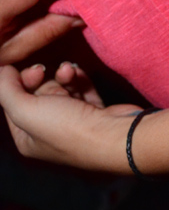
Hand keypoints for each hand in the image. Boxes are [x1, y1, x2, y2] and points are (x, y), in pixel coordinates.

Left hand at [0, 63, 138, 171]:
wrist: (117, 135)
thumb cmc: (69, 129)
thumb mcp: (26, 110)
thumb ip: (6, 89)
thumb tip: (1, 71)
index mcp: (28, 139)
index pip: (13, 102)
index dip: (18, 82)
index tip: (30, 72)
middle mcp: (48, 133)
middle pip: (36, 93)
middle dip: (42, 78)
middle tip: (44, 70)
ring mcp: (73, 122)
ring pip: (60, 88)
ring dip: (62, 76)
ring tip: (69, 71)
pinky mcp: (94, 112)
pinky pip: (80, 89)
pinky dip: (79, 79)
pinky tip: (80, 73)